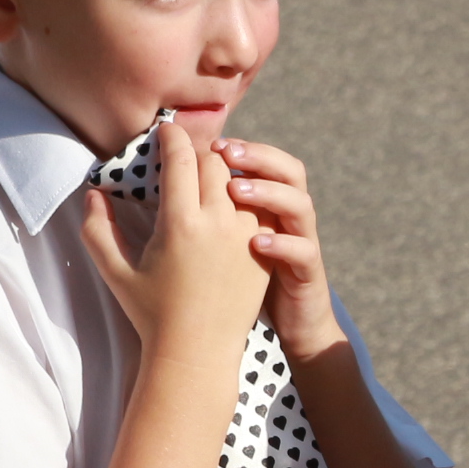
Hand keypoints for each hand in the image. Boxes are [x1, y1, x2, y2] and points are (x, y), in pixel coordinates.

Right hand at [76, 118, 270, 365]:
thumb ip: (97, 228)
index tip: (166, 130)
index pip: (182, 160)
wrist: (198, 350)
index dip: (173, 138)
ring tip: (209, 172)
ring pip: (243, 182)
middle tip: (186, 151)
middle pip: (216, 162)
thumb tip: (93, 192)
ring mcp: (247, 235)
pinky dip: (247, 195)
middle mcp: (219, 223)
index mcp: (180, 224)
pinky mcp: (264, 248)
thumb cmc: (151, 312)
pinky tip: (232, 198)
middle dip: (200, 151)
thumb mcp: (115, 272)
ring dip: (226, 172)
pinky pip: (261, 206)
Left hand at [209, 137, 342, 357]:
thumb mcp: (227, 242)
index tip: (209, 141)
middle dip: (258, 156)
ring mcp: (300, 244)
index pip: (262, 163)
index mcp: (269, 207)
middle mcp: (288, 218)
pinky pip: (304, 251)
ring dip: (270, 193)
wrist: (291, 326)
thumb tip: (161, 186)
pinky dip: (284, 243)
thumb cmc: (247, 284)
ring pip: (300, 205)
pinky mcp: (307, 274)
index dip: (241, 147)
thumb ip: (210, 213)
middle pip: (288, 171)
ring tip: (237, 190)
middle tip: (225, 151)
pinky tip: (257, 242)